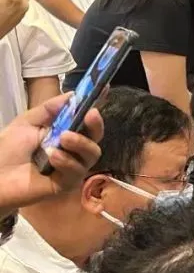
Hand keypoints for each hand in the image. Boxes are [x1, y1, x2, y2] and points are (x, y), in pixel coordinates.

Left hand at [0, 93, 103, 214]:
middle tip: (90, 115)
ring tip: (62, 138)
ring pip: (92, 153)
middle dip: (96, 124)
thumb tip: (74, 94)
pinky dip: (66, 161)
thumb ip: (50, 108)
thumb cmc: (8, 149)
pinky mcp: (67, 183)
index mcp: (65, 131)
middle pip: (96, 136)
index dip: (96, 104)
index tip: (105, 89)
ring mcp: (72, 166)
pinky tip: (52, 157)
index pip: (86, 119)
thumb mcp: (28, 122)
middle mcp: (73, 149)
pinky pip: (77, 171)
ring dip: (80, 143)